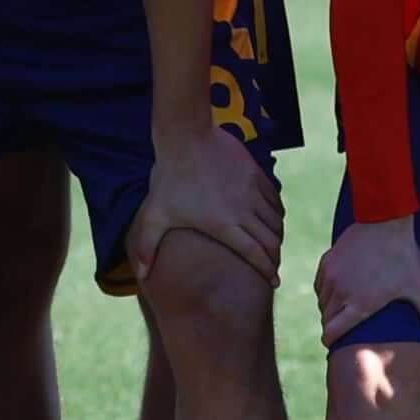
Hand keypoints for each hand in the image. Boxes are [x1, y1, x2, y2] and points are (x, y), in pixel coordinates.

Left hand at [127, 118, 282, 280]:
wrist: (185, 137)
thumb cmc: (169, 178)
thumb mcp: (155, 215)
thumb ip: (147, 247)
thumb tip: (141, 275)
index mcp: (223, 225)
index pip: (255, 253)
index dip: (267, 270)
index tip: (274, 282)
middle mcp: (243, 210)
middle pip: (271, 240)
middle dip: (276, 258)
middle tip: (273, 267)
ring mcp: (252, 191)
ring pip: (276, 221)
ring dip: (277, 236)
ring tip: (273, 245)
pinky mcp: (256, 174)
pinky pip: (275, 199)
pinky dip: (277, 214)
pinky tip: (273, 218)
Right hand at [313, 211, 419, 346]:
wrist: (386, 221)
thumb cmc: (403, 256)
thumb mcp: (419, 288)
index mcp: (360, 305)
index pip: (332, 332)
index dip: (331, 340)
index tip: (334, 342)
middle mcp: (341, 292)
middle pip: (326, 319)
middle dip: (332, 325)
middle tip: (343, 326)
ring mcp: (332, 276)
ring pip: (322, 302)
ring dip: (329, 308)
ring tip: (343, 309)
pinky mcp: (327, 261)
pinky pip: (320, 285)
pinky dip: (325, 291)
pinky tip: (338, 290)